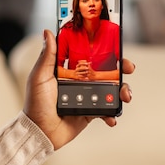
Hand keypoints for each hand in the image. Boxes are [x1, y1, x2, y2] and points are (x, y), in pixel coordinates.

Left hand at [23, 30, 134, 149]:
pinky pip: (106, 110)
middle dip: (121, 68)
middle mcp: (80, 81)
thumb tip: (48, 33)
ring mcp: (87, 96)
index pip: (90, 55)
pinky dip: (112, 114)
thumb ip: (47, 56)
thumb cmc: (36, 103)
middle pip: (106, 71)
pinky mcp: (90, 112)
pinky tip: (111, 117)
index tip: (116, 46)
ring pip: (111, 90)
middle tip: (128, 69)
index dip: (105, 49)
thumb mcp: (40, 77)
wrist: (40, 131)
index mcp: (70, 69)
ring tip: (125, 96)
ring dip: (122, 91)